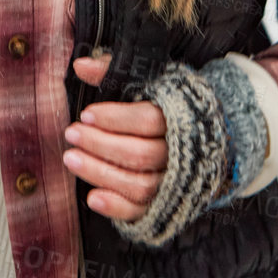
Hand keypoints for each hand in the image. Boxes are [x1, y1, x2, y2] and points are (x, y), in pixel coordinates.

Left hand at [63, 52, 167, 221]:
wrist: (205, 139)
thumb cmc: (163, 104)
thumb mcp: (144, 80)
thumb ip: (112, 71)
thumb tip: (80, 66)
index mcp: (180, 117)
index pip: (148, 119)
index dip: (115, 118)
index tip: (86, 114)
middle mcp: (182, 152)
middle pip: (140, 153)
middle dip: (100, 144)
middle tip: (71, 134)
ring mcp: (176, 182)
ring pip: (139, 185)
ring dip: (101, 174)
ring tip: (71, 159)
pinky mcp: (167, 205)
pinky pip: (143, 212)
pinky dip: (117, 208)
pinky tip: (92, 198)